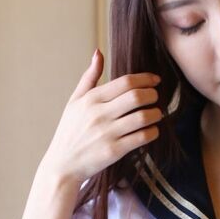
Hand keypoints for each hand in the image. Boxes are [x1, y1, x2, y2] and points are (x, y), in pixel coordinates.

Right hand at [44, 49, 162, 181]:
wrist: (62, 165)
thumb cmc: (70, 131)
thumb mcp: (74, 102)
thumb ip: (89, 77)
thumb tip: (98, 52)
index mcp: (91, 99)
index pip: (125, 82)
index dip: (145, 79)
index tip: (155, 80)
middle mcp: (99, 114)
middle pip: (137, 96)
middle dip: (153, 95)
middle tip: (156, 97)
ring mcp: (107, 133)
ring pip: (143, 117)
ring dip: (156, 114)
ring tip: (156, 114)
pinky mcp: (114, 151)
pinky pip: (142, 137)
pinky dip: (152, 132)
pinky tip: (152, 130)